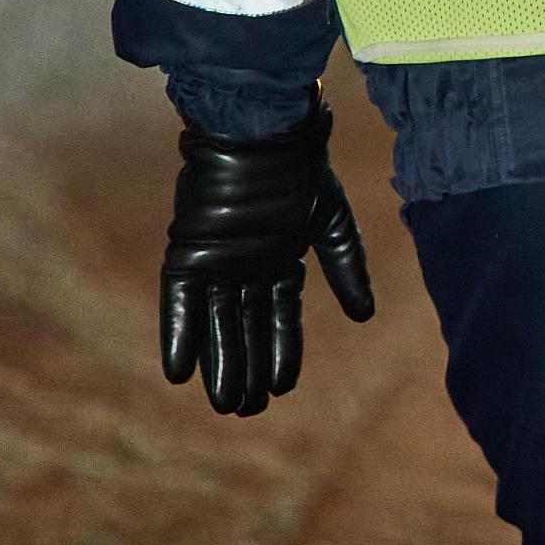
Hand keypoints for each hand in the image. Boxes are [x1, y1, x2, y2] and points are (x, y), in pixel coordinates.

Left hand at [159, 91, 373, 415]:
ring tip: (222, 403)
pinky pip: (178, 303)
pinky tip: (179, 371)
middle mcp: (245, 267)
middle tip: (245, 410)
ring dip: (217, 363)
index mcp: (280, 258)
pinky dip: (179, 335)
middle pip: (246, 329)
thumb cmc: (301, 169)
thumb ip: (346, 267)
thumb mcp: (333, 221)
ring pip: (215, 324)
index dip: (281, 352)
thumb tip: (365, 317)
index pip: (280, 317)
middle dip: (246, 368)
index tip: (281, 389)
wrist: (264, 133)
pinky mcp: (186, 254)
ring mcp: (215, 262)